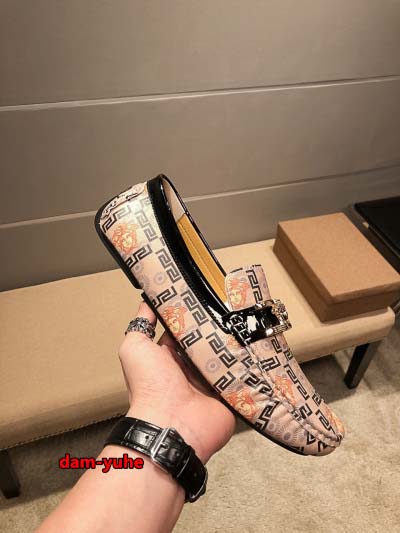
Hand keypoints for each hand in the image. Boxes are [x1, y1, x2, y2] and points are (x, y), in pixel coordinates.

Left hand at [118, 302, 235, 462]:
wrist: (173, 425)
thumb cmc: (149, 388)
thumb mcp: (135, 348)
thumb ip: (141, 325)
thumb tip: (147, 301)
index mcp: (170, 356)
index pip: (185, 329)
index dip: (193, 313)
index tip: (205, 293)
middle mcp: (191, 368)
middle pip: (209, 340)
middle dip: (218, 326)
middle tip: (233, 304)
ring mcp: (212, 381)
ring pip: (227, 354)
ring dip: (235, 343)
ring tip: (249, 321)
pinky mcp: (229, 392)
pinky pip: (242, 374)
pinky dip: (248, 363)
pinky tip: (257, 346)